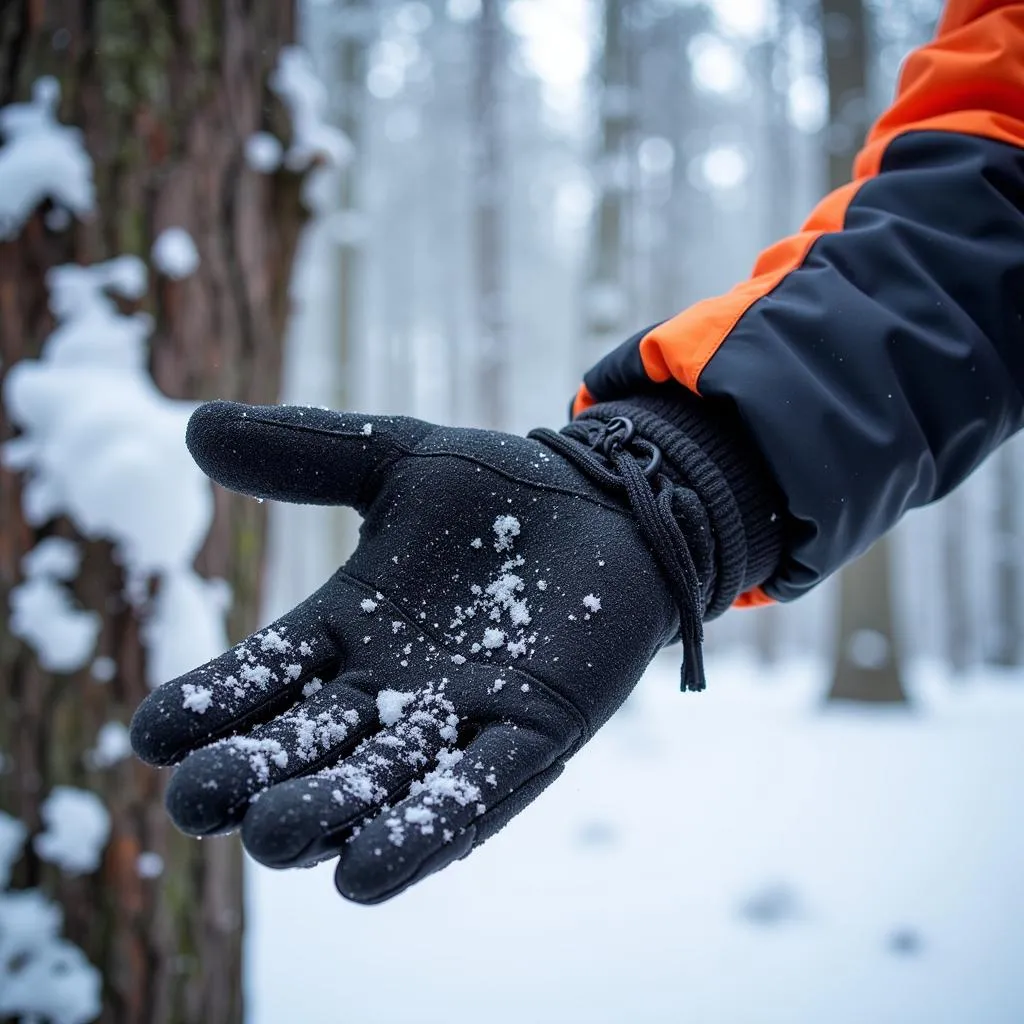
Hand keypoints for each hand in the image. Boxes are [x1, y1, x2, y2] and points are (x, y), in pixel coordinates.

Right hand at [130, 401, 712, 902]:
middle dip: (254, 774)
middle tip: (199, 801)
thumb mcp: (400, 458)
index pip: (265, 672)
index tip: (154, 732)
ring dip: (327, 814)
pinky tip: (363, 875)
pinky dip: (422, 833)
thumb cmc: (504, 489)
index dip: (211, 703)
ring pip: (380, 780)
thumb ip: (307, 450)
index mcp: (351, 624)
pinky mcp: (532, 733)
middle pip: (308, 743)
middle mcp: (393, 685)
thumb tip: (192, 425)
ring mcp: (461, 715)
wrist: (611, 501)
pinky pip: (472, 793)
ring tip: (273, 839)